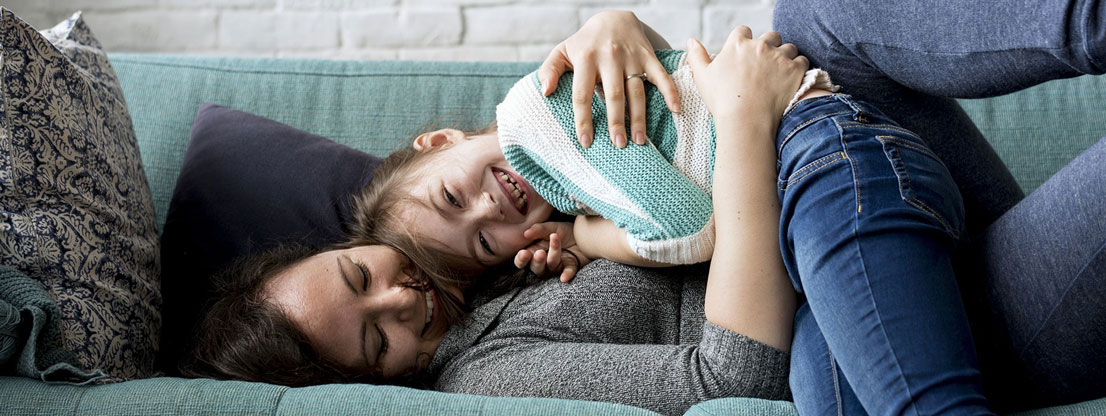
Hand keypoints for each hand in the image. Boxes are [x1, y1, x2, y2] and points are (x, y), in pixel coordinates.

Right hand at [514, 222, 591, 281]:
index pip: (523, 260)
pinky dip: (566, 274)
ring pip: (551, 266)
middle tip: (540, 253)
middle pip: (536, 268)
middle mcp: (544, 262)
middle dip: (536, 261)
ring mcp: (557, 266)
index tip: (524, 253)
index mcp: (535, 251)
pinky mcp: (571, 266)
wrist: (584, 231)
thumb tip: (525, 233)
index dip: (521, 259)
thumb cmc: (564, 231)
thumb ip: (538, 230)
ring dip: (552, 255)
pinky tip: (564, 278)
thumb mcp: (550, 227)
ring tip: (554, 239)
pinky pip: (568, 272)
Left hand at [539, 10, 680, 147]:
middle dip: (617, 122)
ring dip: (639, 117)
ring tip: (640, 140)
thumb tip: (545, 92)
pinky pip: (661, 76)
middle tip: (619, 145)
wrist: (614, 17)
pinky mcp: (649, 57)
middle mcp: (610, 57)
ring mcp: (631, 57)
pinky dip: (671, 92)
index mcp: (586, 58)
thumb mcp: (562, 51)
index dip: (584, 120)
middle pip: (613, 95)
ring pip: (636, 91)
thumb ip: (549, 70)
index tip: (586, 142)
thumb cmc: (585, 42)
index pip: (583, 94)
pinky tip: (676, 110)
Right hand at [685, 27, 808, 122]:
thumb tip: (691, 41)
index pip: (744, 31)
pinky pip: (802, 61)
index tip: (745, 56)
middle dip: (769, 47)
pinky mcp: (795, 70)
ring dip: (785, 56)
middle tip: (764, 66)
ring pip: (788, 48)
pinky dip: (798, 68)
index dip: (745, 42)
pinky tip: (791, 79)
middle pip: (770, 36)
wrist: (746, 121)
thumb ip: (696, 56)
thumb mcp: (702, 77)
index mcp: (738, 44)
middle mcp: (760, 46)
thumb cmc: (722, 101)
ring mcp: (779, 57)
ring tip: (779, 73)